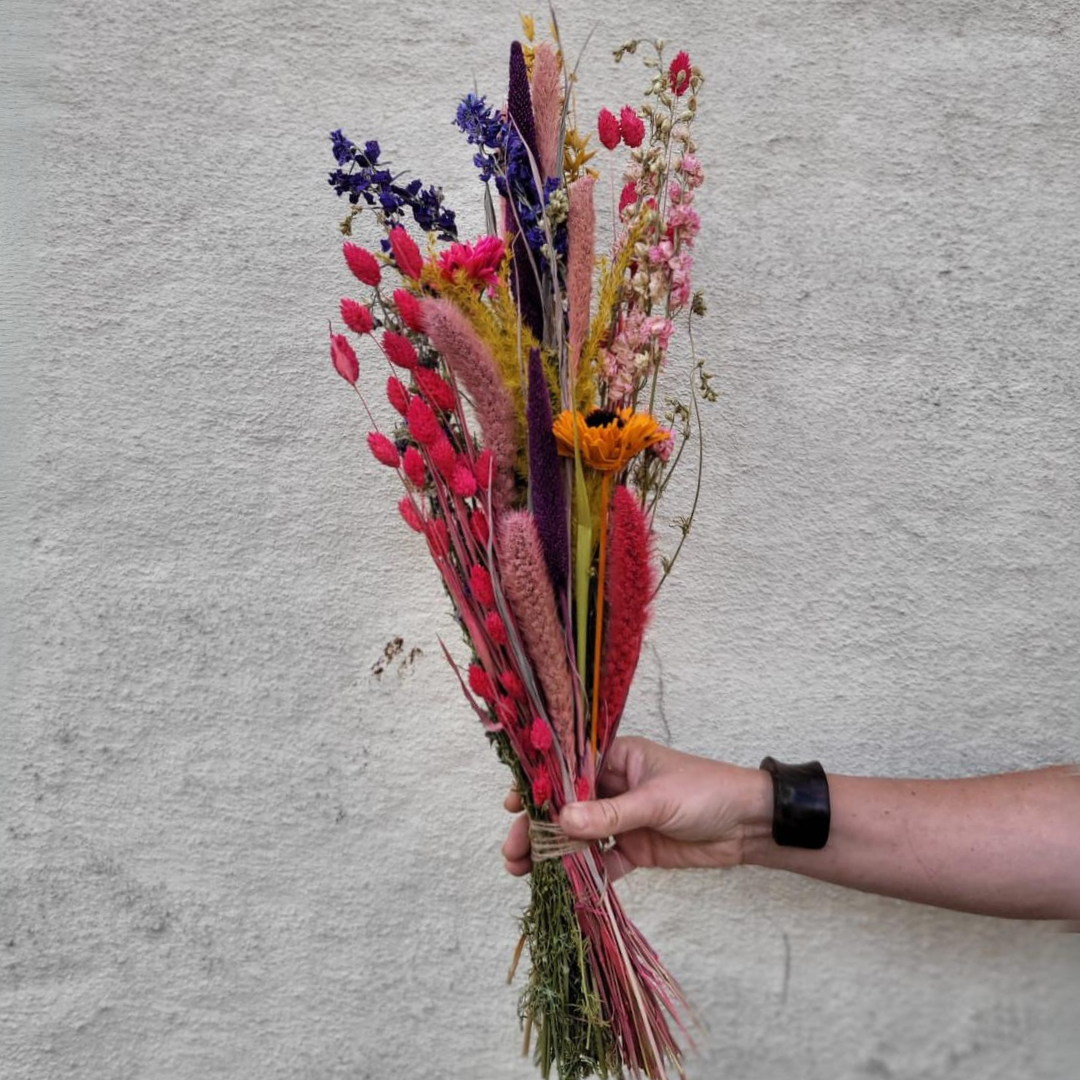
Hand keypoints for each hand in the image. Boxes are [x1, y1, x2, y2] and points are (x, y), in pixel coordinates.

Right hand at [502, 736, 771, 879]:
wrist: (751, 825)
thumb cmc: (707, 792)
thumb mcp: (657, 800)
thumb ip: (611, 814)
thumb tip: (562, 819)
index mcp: (617, 758)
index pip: (567, 769)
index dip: (538, 786)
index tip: (512, 805)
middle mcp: (614, 786)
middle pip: (565, 806)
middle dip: (538, 827)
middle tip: (512, 852)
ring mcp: (622, 819)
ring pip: (578, 836)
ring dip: (553, 853)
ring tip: (524, 872)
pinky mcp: (634, 849)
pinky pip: (601, 861)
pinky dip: (584, 873)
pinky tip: (563, 886)